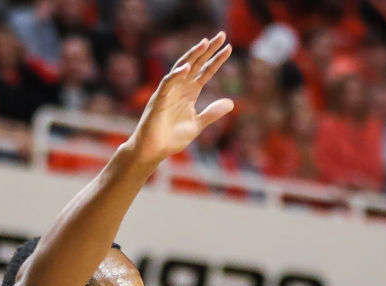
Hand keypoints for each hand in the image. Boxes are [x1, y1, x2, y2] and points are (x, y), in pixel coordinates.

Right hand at [127, 34, 235, 167]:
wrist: (154, 150)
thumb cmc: (172, 137)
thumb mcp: (198, 124)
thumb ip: (212, 113)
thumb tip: (232, 103)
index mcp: (189, 93)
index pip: (205, 72)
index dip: (216, 60)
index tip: (229, 48)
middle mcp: (179, 88)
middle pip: (195, 64)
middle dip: (208, 50)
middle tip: (221, 35)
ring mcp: (168, 92)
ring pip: (181, 68)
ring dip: (192, 55)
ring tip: (205, 43)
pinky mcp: (159, 100)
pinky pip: (167, 84)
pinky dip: (176, 75)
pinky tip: (186, 67)